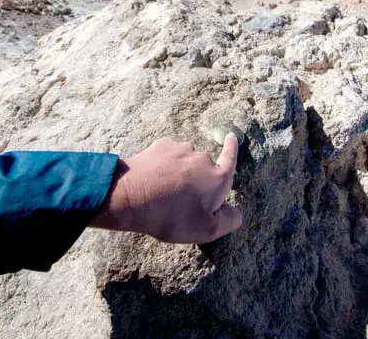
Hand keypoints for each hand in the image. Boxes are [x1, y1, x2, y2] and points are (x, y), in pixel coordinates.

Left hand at [91, 134, 242, 243]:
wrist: (132, 196)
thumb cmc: (171, 216)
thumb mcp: (206, 230)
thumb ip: (228, 221)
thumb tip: (235, 212)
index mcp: (217, 178)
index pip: (231, 160)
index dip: (232, 149)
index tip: (231, 137)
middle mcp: (203, 159)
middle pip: (204, 169)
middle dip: (198, 182)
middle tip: (182, 203)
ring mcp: (181, 149)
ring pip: (185, 162)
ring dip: (180, 173)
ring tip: (164, 192)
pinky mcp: (162, 146)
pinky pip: (168, 155)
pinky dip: (165, 165)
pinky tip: (154, 179)